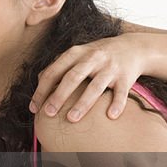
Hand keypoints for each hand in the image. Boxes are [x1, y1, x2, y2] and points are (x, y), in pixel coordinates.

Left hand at [29, 35, 148, 121]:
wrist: (132, 47)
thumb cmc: (96, 55)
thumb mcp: (77, 54)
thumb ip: (58, 65)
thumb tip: (38, 80)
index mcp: (75, 53)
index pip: (54, 72)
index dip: (42, 90)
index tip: (34, 107)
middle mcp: (92, 59)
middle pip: (72, 78)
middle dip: (58, 96)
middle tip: (48, 113)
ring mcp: (109, 67)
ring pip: (95, 87)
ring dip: (83, 103)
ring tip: (72, 119)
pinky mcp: (126, 77)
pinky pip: (121, 92)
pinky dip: (117, 104)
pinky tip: (110, 116)